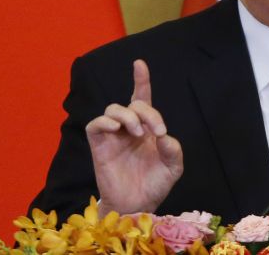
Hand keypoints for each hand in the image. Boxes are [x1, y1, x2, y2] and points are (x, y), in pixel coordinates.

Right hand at [85, 60, 182, 216]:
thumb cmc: (155, 183)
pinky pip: (95, 125)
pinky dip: (105, 122)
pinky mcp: (99, 145)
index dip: (141, 80)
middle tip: (156, 130)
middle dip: (147, 111)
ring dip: (128, 116)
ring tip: (138, 133)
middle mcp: (129, 128)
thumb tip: (163, 135)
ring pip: (113, 109)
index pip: (142, 98)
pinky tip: (118, 129)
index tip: (139, 64)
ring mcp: (113, 136)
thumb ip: (173, 150)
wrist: (138, 204)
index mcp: (147, 128)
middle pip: (133, 103)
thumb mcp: (173, 167)